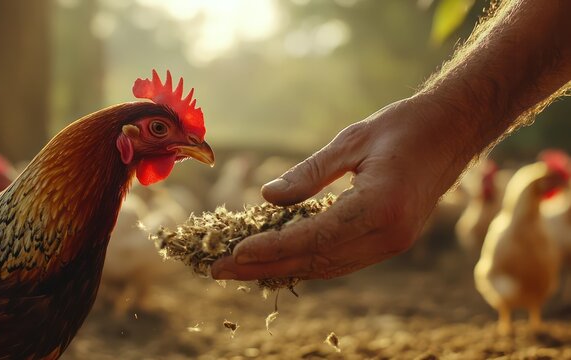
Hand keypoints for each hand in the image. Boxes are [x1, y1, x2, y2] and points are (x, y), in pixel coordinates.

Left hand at [211, 96, 474, 279]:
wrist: (452, 131)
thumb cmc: (403, 127)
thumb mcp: (351, 140)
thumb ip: (309, 173)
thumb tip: (267, 196)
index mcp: (379, 208)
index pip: (313, 238)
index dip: (270, 248)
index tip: (234, 254)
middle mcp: (388, 235)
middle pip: (316, 261)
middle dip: (265, 268)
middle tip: (221, 271)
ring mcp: (393, 243)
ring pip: (328, 267)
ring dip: (283, 269)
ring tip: (242, 269)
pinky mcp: (392, 242)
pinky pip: (342, 260)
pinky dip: (308, 261)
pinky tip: (282, 260)